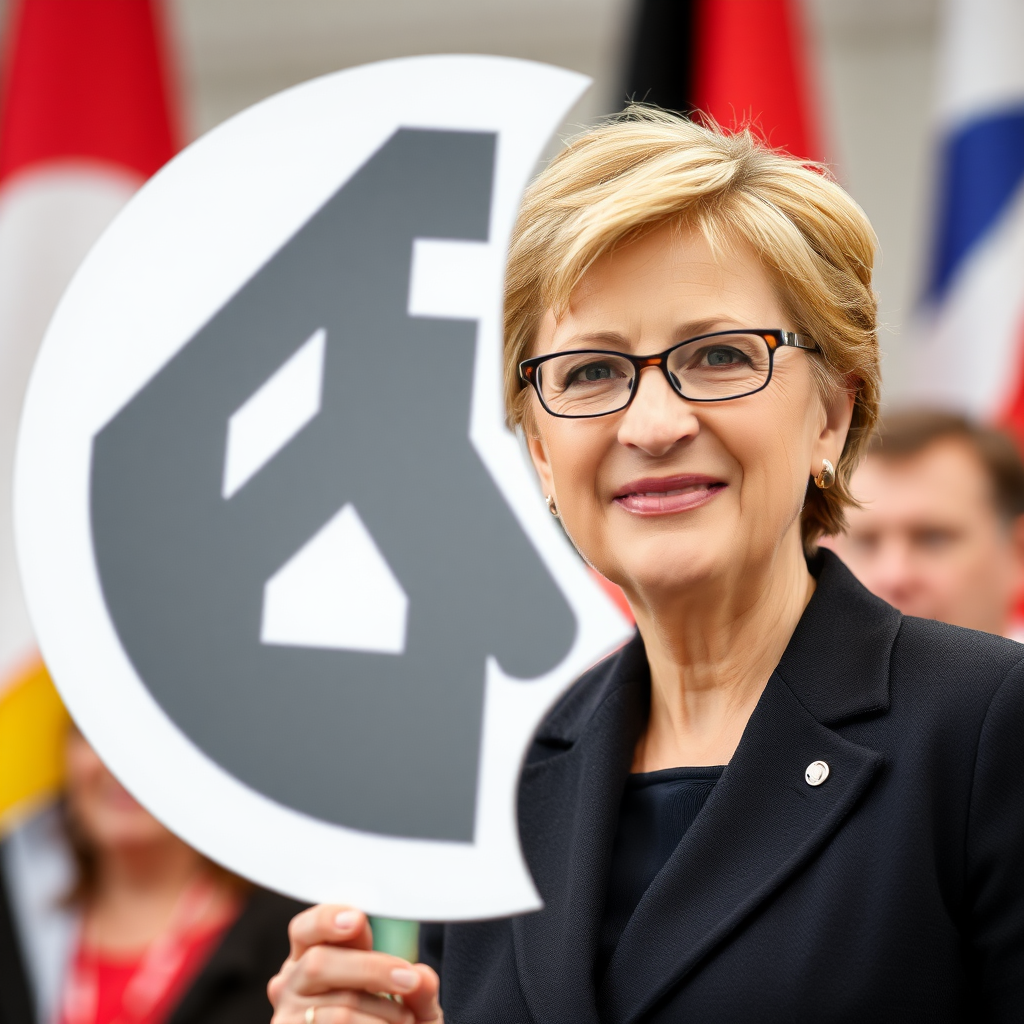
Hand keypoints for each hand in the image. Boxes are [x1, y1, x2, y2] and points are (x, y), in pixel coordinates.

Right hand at [268, 905, 441, 1023]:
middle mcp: (292, 986)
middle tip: (409, 980)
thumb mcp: (410, 1002)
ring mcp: (289, 1017)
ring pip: (339, 1006)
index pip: (306, 929)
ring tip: (405, 1020)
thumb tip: (422, 977)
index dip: (326, 920)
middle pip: (319, 962)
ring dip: (383, 1012)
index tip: (357, 920)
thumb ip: (418, 987)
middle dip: (372, 969)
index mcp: (312, 959)